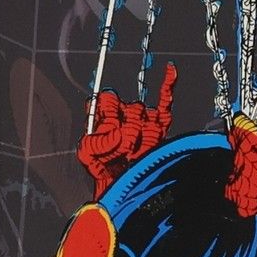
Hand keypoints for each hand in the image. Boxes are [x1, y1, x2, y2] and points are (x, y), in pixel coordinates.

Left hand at [77, 62, 174, 192]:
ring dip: (139, 132)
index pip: (107, 98)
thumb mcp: (87, 154)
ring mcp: (142, 117)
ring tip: (132, 153)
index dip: (109, 112)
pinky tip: (169, 69)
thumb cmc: (104, 171)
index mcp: (105, 114)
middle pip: (128, 106)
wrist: (122, 186)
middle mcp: (123, 112)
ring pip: (142, 110)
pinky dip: (168, 83)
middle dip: (126, 127)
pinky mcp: (159, 124)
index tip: (109, 127)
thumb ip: (93, 139)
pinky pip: (165, 101)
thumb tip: (114, 129)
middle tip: (122, 149)